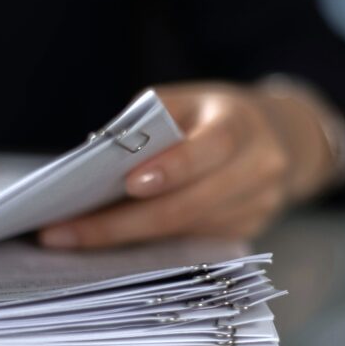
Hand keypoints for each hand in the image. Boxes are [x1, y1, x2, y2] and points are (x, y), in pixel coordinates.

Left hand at [39, 82, 334, 248]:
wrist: (280, 139)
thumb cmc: (214, 115)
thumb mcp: (185, 101)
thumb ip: (147, 126)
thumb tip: (94, 165)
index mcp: (241, 124)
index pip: (209, 149)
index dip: (170, 169)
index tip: (126, 184)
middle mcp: (259, 168)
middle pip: (188, 206)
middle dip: (121, 224)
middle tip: (64, 233)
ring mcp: (258, 207)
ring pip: (184, 232)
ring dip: (125, 239)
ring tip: (72, 238)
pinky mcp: (248, 231)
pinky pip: (191, 244)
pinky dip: (148, 244)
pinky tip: (110, 241)